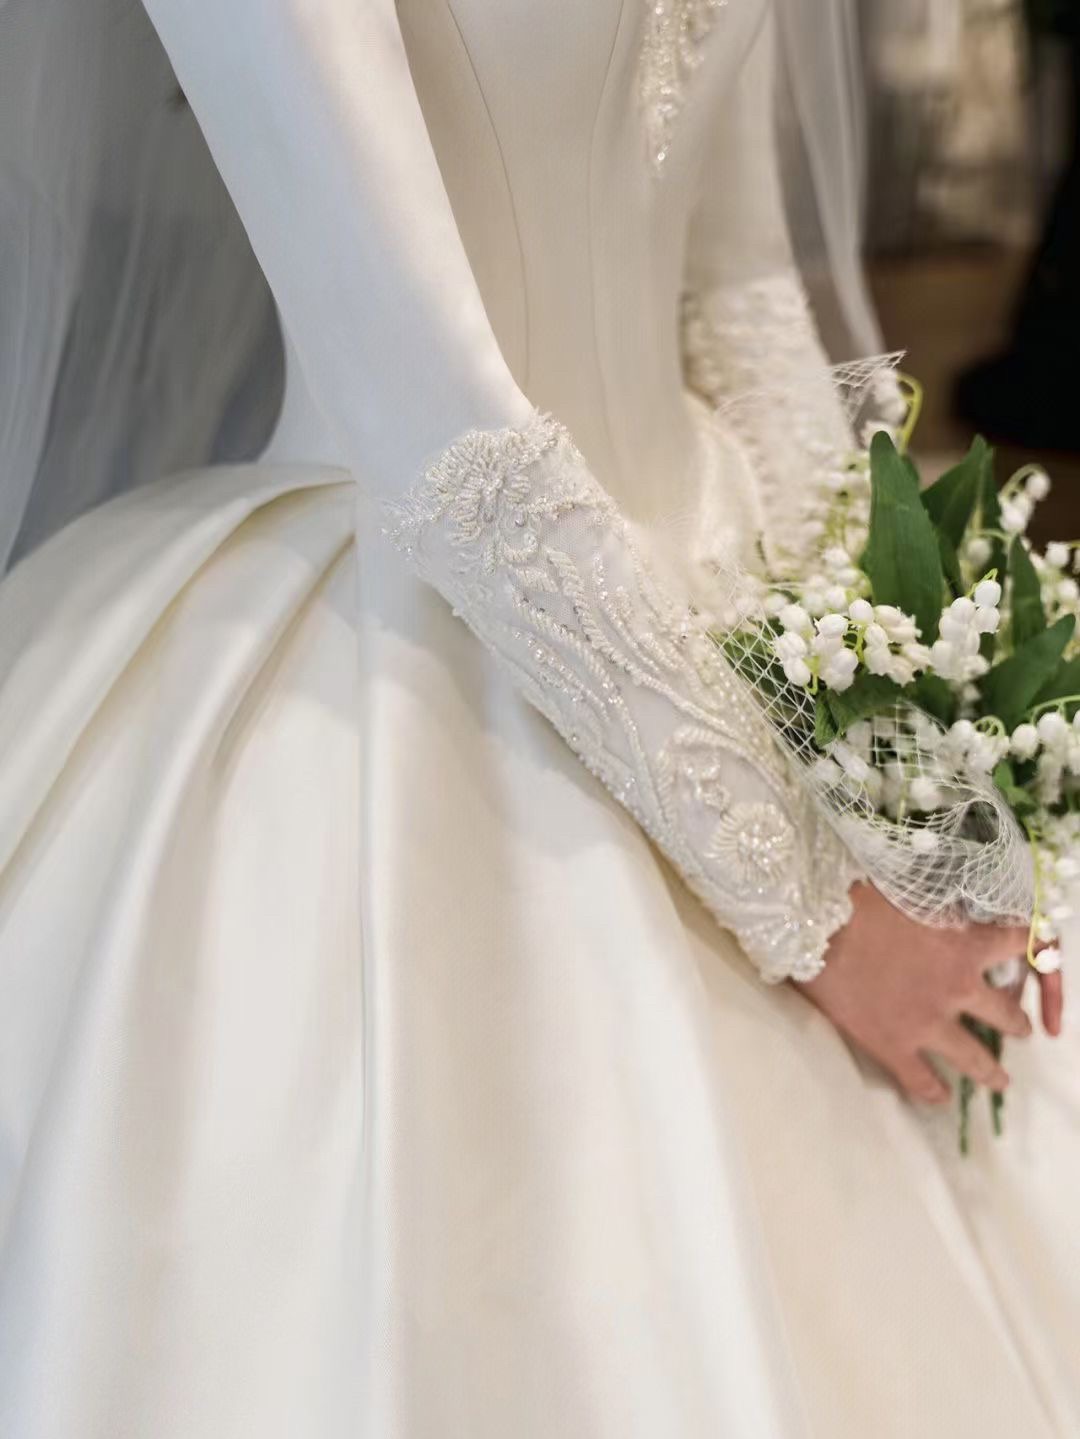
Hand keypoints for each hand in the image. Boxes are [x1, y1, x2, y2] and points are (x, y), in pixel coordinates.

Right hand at [795, 883, 1062, 1105]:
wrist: (818, 931)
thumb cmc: (857, 901)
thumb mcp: (910, 896)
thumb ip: (937, 912)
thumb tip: (946, 910)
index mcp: (964, 947)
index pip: (1017, 943)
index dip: (1030, 945)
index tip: (1032, 949)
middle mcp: (957, 990)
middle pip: (1007, 1015)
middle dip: (1016, 1023)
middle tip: (1020, 1030)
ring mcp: (928, 1024)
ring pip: (976, 1060)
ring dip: (991, 1073)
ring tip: (999, 1081)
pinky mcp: (895, 1047)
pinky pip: (923, 1082)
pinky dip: (934, 1093)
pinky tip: (940, 1098)